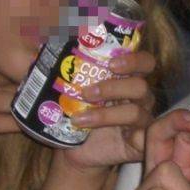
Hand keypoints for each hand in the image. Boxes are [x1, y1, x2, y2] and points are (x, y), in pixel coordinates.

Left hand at [63, 49, 155, 169]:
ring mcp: (141, 121)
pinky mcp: (139, 142)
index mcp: (128, 80)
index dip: (134, 60)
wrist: (74, 151)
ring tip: (78, 117)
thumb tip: (43, 39)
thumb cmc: (77, 115)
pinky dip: (126, 134)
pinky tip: (107, 135)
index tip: (110, 63)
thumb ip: (69, 68)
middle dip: (113, 87)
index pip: (145, 63)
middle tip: (86, 92)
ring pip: (134, 111)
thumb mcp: (72, 91)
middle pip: (140, 86)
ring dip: (105, 114)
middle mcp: (139, 99)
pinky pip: (141, 136)